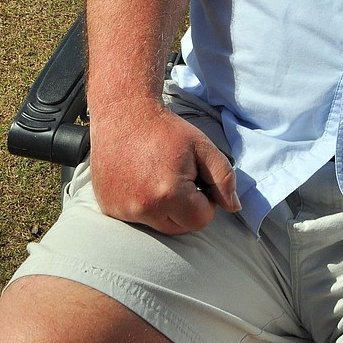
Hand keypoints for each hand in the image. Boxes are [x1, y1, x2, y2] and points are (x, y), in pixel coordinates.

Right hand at [89, 102, 240, 233]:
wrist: (123, 114)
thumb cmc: (166, 129)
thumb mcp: (203, 147)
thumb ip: (223, 178)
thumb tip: (233, 207)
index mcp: (168, 194)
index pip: (201, 220)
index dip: (206, 200)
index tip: (198, 179)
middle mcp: (142, 209)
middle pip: (179, 228)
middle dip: (186, 207)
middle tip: (179, 176)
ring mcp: (121, 210)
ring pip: (158, 225)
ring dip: (165, 208)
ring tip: (159, 177)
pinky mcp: (108, 208)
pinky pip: (137, 218)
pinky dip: (144, 205)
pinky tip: (141, 179)